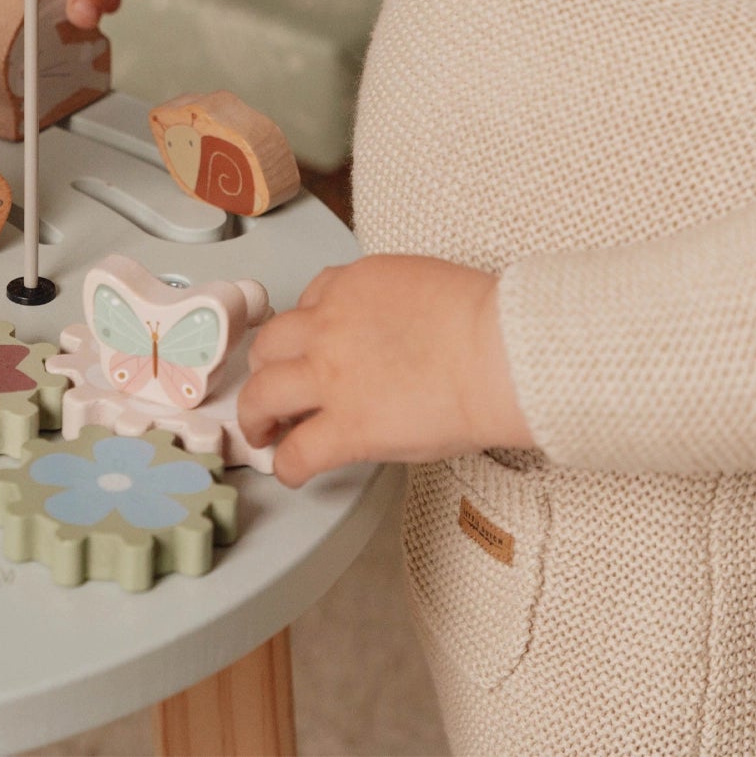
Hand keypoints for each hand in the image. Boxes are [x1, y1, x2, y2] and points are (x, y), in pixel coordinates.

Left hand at [238, 252, 533, 486]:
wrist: (500, 353)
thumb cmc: (484, 322)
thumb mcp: (419, 285)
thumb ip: (385, 303)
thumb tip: (384, 329)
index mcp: (352, 284)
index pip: (310, 300)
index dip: (307, 329)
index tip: (311, 346)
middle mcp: (329, 325)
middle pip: (271, 343)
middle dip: (267, 366)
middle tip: (273, 387)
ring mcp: (331, 376)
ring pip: (263, 392)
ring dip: (256, 414)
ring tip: (262, 431)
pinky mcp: (346, 426)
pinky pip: (297, 451)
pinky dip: (286, 465)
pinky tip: (290, 471)